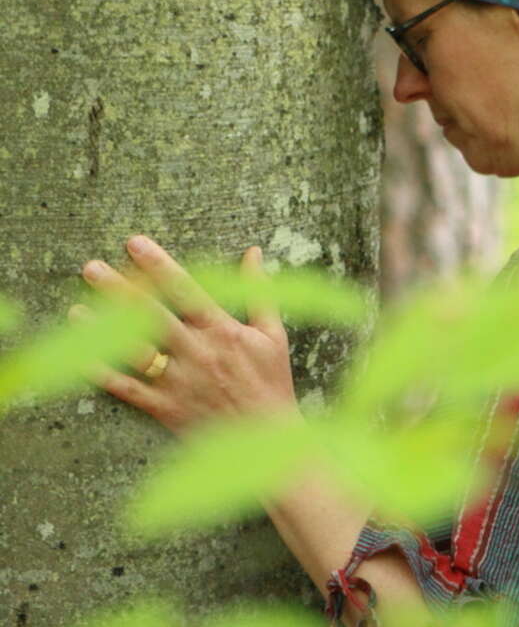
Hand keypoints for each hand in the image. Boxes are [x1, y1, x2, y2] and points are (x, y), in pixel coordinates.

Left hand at [70, 236, 299, 434]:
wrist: (268, 444)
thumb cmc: (272, 384)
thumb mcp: (272, 334)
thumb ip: (258, 291)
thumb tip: (253, 252)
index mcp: (222, 330)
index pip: (186, 289)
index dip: (159, 265)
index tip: (135, 243)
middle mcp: (197, 353)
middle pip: (152, 316)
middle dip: (120, 290)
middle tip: (91, 268)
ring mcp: (179, 382)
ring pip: (135, 350)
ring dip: (104, 329)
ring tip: (77, 309)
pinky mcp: (166, 409)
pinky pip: (129, 391)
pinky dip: (103, 374)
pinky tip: (81, 356)